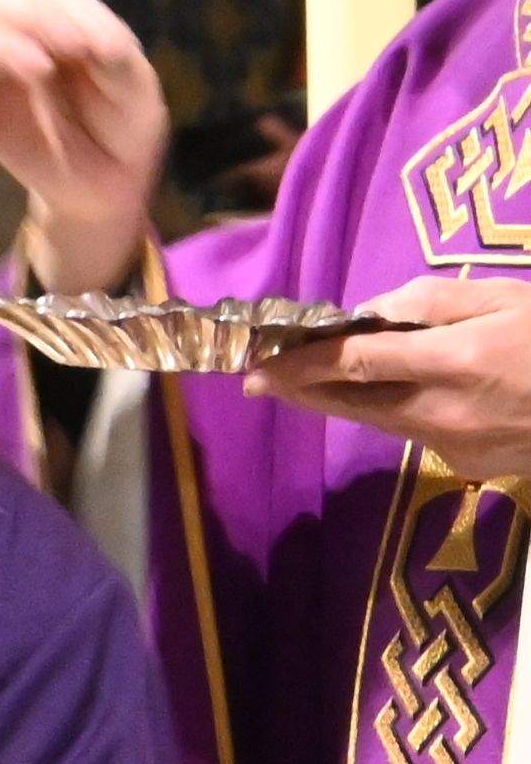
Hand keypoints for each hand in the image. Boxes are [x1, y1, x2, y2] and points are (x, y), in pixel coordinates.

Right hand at [0, 0, 167, 295]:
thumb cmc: (124, 122)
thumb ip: (118, 58)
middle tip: (49, 60)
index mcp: (62, 20)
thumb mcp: (139, 88)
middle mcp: (19, 35)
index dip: (59, 9)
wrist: (108, 183)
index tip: (85, 48)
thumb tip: (96, 43)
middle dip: (15, 13)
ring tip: (30, 77)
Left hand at [252, 278, 530, 478]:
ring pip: (381, 423)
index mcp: (454, 362)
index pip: (352, 364)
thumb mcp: (510, 297)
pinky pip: (419, 435)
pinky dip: (397, 414)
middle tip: (262, 379)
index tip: (257, 363)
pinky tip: (394, 396)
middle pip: (352, 404)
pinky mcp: (473, 467)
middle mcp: (445, 412)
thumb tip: (376, 313)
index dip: (299, 363)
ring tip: (312, 383)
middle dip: (302, 391)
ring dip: (344, 403)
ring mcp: (459, 447)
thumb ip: (436, 303)